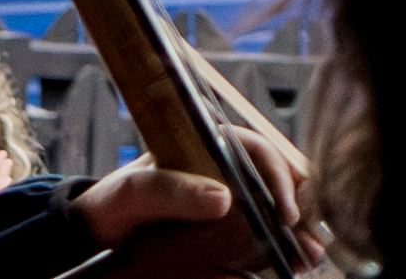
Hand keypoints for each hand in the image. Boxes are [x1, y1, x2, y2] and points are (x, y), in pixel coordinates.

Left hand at [75, 119, 320, 277]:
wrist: (96, 231)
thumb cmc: (115, 202)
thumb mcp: (137, 192)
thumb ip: (174, 192)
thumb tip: (224, 199)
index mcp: (208, 144)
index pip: (258, 150)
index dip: (278, 178)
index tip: (285, 212)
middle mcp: (224, 165)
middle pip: (274, 178)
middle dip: (297, 207)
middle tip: (309, 240)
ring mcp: (226, 194)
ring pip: (272, 205)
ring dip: (294, 229)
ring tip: (309, 256)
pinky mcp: (223, 221)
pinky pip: (258, 226)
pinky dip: (277, 242)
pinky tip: (291, 260)